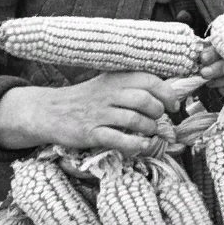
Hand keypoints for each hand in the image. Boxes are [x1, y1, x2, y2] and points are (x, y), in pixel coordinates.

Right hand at [0, 72, 174, 156]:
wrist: (50, 111)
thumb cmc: (87, 98)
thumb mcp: (108, 83)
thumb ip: (132, 85)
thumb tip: (166, 93)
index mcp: (116, 78)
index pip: (149, 80)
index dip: (167, 93)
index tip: (172, 105)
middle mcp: (108, 93)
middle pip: (144, 100)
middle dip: (158, 112)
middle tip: (157, 119)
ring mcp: (98, 114)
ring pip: (134, 120)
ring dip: (148, 129)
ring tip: (149, 132)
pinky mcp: (90, 133)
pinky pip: (118, 139)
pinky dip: (135, 144)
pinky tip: (141, 146)